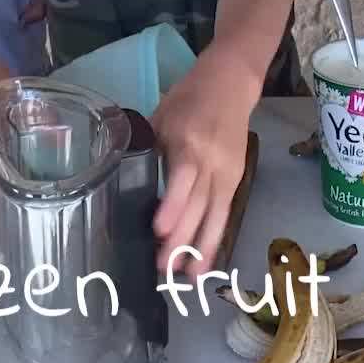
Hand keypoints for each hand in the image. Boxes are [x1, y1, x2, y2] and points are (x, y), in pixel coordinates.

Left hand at [150, 61, 257, 275]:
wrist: (231, 84)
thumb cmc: (188, 99)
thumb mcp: (161, 119)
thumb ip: (149, 151)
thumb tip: (126, 184)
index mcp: (190, 142)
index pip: (183, 178)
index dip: (173, 205)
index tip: (159, 230)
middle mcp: (212, 161)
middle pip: (199, 204)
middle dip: (183, 238)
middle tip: (165, 268)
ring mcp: (228, 172)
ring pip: (216, 215)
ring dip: (203, 247)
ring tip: (191, 277)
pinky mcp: (237, 179)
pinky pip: (225, 213)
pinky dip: (215, 237)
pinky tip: (204, 259)